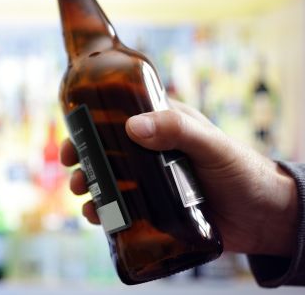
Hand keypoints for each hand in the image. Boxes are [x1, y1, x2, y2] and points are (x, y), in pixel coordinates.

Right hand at [61, 100, 296, 256]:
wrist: (264, 218)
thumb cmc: (242, 171)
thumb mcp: (211, 145)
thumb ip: (177, 131)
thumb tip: (131, 127)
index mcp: (161, 127)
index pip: (117, 118)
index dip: (89, 126)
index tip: (72, 138)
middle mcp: (151, 153)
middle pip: (106, 153)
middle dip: (85, 163)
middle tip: (75, 175)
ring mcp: (150, 183)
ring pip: (109, 182)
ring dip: (91, 188)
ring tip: (84, 198)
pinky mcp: (153, 211)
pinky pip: (121, 210)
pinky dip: (104, 213)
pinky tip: (97, 218)